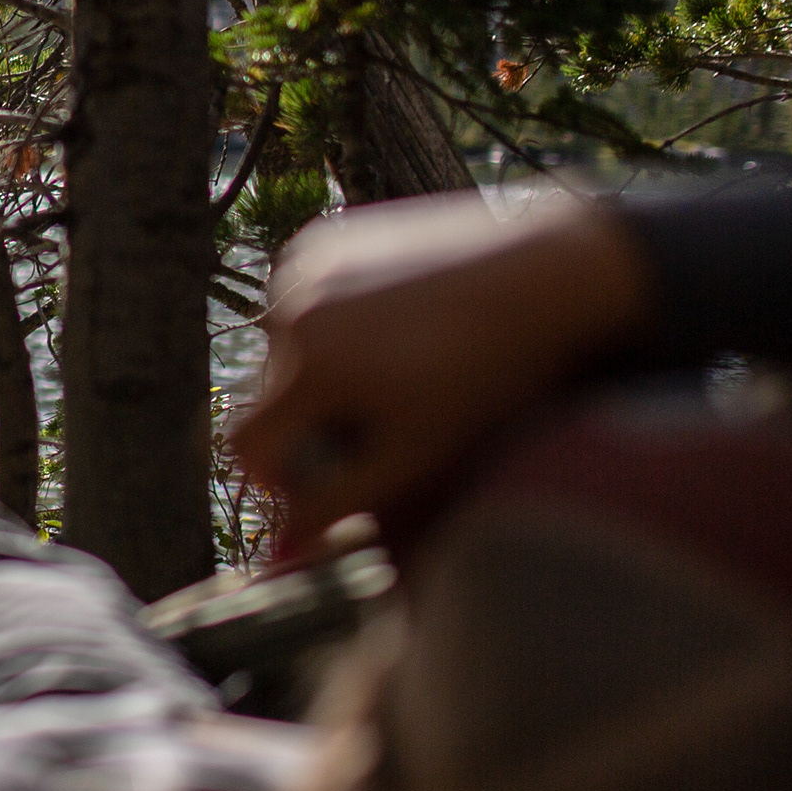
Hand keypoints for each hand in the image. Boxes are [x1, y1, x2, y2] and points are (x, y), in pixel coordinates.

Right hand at [233, 191, 656, 556]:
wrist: (543, 277)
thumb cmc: (488, 378)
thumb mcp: (415, 455)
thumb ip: (342, 504)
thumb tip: (281, 551)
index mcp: (307, 367)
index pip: (248, 448)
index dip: (283, 476)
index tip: (332, 476)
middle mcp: (289, 310)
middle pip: (271, 396)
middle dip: (313, 417)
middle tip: (387, 417)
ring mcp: (304, 266)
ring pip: (290, 348)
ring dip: (326, 368)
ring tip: (401, 366)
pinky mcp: (324, 239)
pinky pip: (306, 301)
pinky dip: (337, 322)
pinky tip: (398, 322)